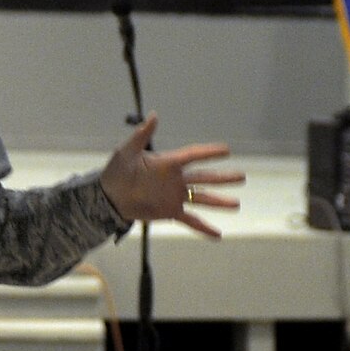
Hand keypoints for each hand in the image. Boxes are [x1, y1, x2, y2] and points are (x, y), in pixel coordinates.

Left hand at [98, 114, 242, 238]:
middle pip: (204, 178)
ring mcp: (174, 196)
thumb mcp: (126, 151)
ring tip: (237, 204)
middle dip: (223, 178)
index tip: (226, 150)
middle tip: (242, 176)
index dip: (209, 153)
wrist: (107, 197)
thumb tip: (153, 115)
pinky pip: (190, 220)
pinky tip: (218, 235)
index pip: (193, 156)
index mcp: (168, 163)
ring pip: (202, 199)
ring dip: (219, 202)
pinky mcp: (169, 212)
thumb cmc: (115, 171)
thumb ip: (141, 135)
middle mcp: (176, 179)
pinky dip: (204, 228)